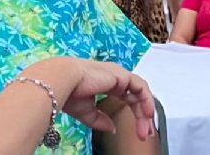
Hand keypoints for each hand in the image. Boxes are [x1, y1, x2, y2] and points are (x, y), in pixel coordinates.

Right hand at [23, 57, 155, 140]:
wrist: (63, 81)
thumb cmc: (69, 92)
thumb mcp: (87, 112)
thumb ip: (101, 120)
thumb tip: (112, 129)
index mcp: (107, 83)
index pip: (128, 98)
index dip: (136, 114)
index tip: (140, 131)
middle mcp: (115, 78)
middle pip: (136, 97)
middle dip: (143, 117)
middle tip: (146, 134)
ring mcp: (119, 75)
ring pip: (140, 93)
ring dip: (145, 111)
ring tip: (146, 129)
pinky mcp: (121, 75)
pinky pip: (140, 87)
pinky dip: (146, 101)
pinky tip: (146, 115)